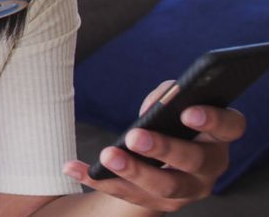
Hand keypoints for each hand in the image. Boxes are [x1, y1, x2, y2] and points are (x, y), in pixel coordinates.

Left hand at [63, 80, 247, 212]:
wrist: (162, 159)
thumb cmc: (171, 120)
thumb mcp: (172, 104)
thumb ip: (166, 97)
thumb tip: (153, 106)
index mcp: (217, 135)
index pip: (229, 127)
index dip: (212, 120)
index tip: (186, 112)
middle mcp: (209, 166)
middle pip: (192, 161)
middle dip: (163, 148)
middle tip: (134, 137)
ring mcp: (186, 189)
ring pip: (164, 187)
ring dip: (132, 171)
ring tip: (107, 156)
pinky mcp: (157, 202)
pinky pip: (126, 193)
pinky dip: (97, 179)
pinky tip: (72, 167)